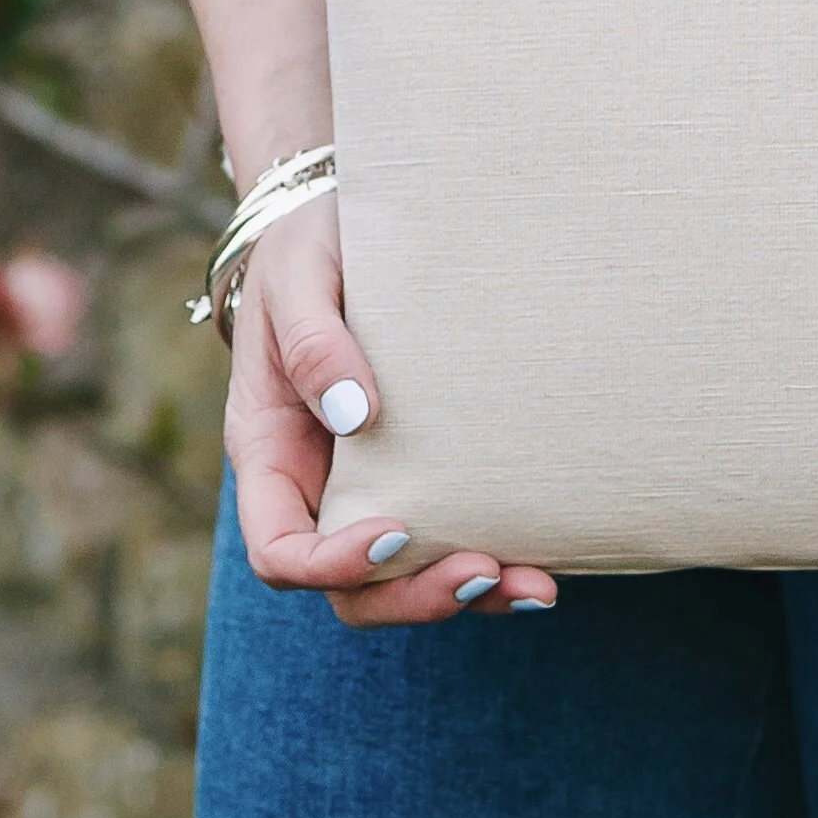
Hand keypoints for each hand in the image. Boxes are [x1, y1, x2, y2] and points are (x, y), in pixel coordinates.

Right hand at [223, 194, 557, 626]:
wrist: (350, 221)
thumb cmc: (312, 245)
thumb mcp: (298, 277)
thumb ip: (314, 342)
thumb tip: (356, 415)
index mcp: (272, 451)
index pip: (281, 549)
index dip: (330, 562)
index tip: (392, 532)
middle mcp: (320, 484)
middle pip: (350, 587)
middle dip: (412, 596)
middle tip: (480, 573)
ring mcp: (374, 484)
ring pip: (406, 576)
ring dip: (465, 593)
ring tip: (534, 587)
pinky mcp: (430, 468)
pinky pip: (452, 534)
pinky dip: (496, 560)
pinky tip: (546, 564)